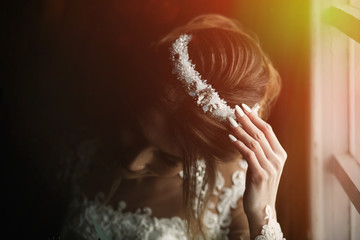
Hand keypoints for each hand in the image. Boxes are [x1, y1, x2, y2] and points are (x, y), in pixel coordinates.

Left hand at [227, 103, 286, 220]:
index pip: (268, 130)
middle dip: (247, 119)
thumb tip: (247, 130)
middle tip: (235, 109)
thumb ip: (259, 149)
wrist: (261, 209)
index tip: (244, 107)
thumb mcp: (262, 164)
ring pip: (254, 142)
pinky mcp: (260, 175)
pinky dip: (239, 144)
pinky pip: (248, 155)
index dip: (255, 117)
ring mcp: (270, 167)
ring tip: (229, 121)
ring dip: (240, 130)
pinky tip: (230, 137)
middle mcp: (277, 159)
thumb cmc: (259, 185)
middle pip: (261, 133)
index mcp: (280, 154)